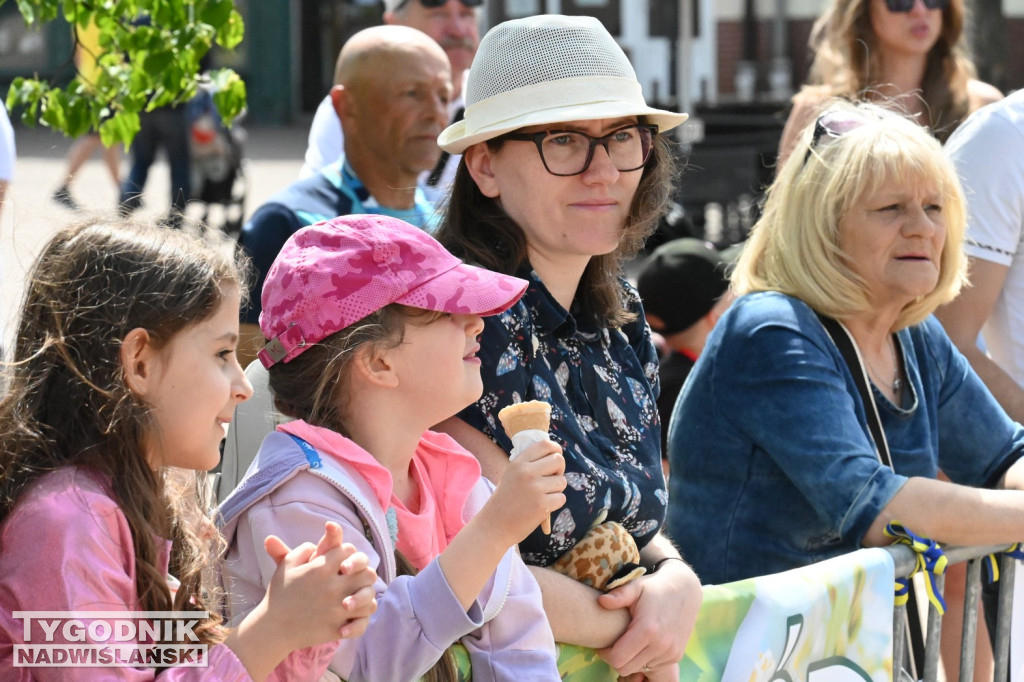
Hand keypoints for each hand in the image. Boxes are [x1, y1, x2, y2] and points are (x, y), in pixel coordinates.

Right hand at [262, 521, 378, 648]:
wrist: (272, 629)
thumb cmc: (280, 594)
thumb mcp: (287, 565)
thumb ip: (303, 550)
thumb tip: (319, 544)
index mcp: (320, 569)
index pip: (349, 550)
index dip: (347, 552)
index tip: (342, 561)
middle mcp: (332, 587)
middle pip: (367, 574)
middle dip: (363, 573)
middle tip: (355, 578)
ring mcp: (337, 609)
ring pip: (369, 599)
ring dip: (365, 596)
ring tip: (356, 596)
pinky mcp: (337, 628)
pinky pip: (362, 623)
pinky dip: (361, 620)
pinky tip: (352, 616)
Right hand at [485, 437, 565, 545]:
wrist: (494, 526)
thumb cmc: (505, 501)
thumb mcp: (511, 475)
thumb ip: (529, 464)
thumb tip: (555, 456)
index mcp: (518, 463)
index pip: (545, 445)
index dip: (555, 450)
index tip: (555, 458)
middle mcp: (527, 472)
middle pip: (558, 460)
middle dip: (559, 470)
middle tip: (551, 480)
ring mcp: (535, 489)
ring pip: (562, 481)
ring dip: (556, 489)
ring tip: (542, 496)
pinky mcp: (542, 505)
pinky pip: (561, 498)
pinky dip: (555, 504)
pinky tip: (542, 508)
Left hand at [595, 560, 701, 676]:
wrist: (685, 589)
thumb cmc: (654, 587)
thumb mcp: (636, 586)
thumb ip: (619, 595)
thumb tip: (601, 601)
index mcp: (647, 630)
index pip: (617, 659)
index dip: (606, 654)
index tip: (604, 644)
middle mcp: (660, 645)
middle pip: (626, 668)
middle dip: (616, 659)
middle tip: (614, 644)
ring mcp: (670, 653)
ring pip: (640, 669)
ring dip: (631, 660)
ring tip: (629, 642)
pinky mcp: (676, 656)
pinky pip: (653, 666)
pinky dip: (645, 659)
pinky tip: (643, 644)